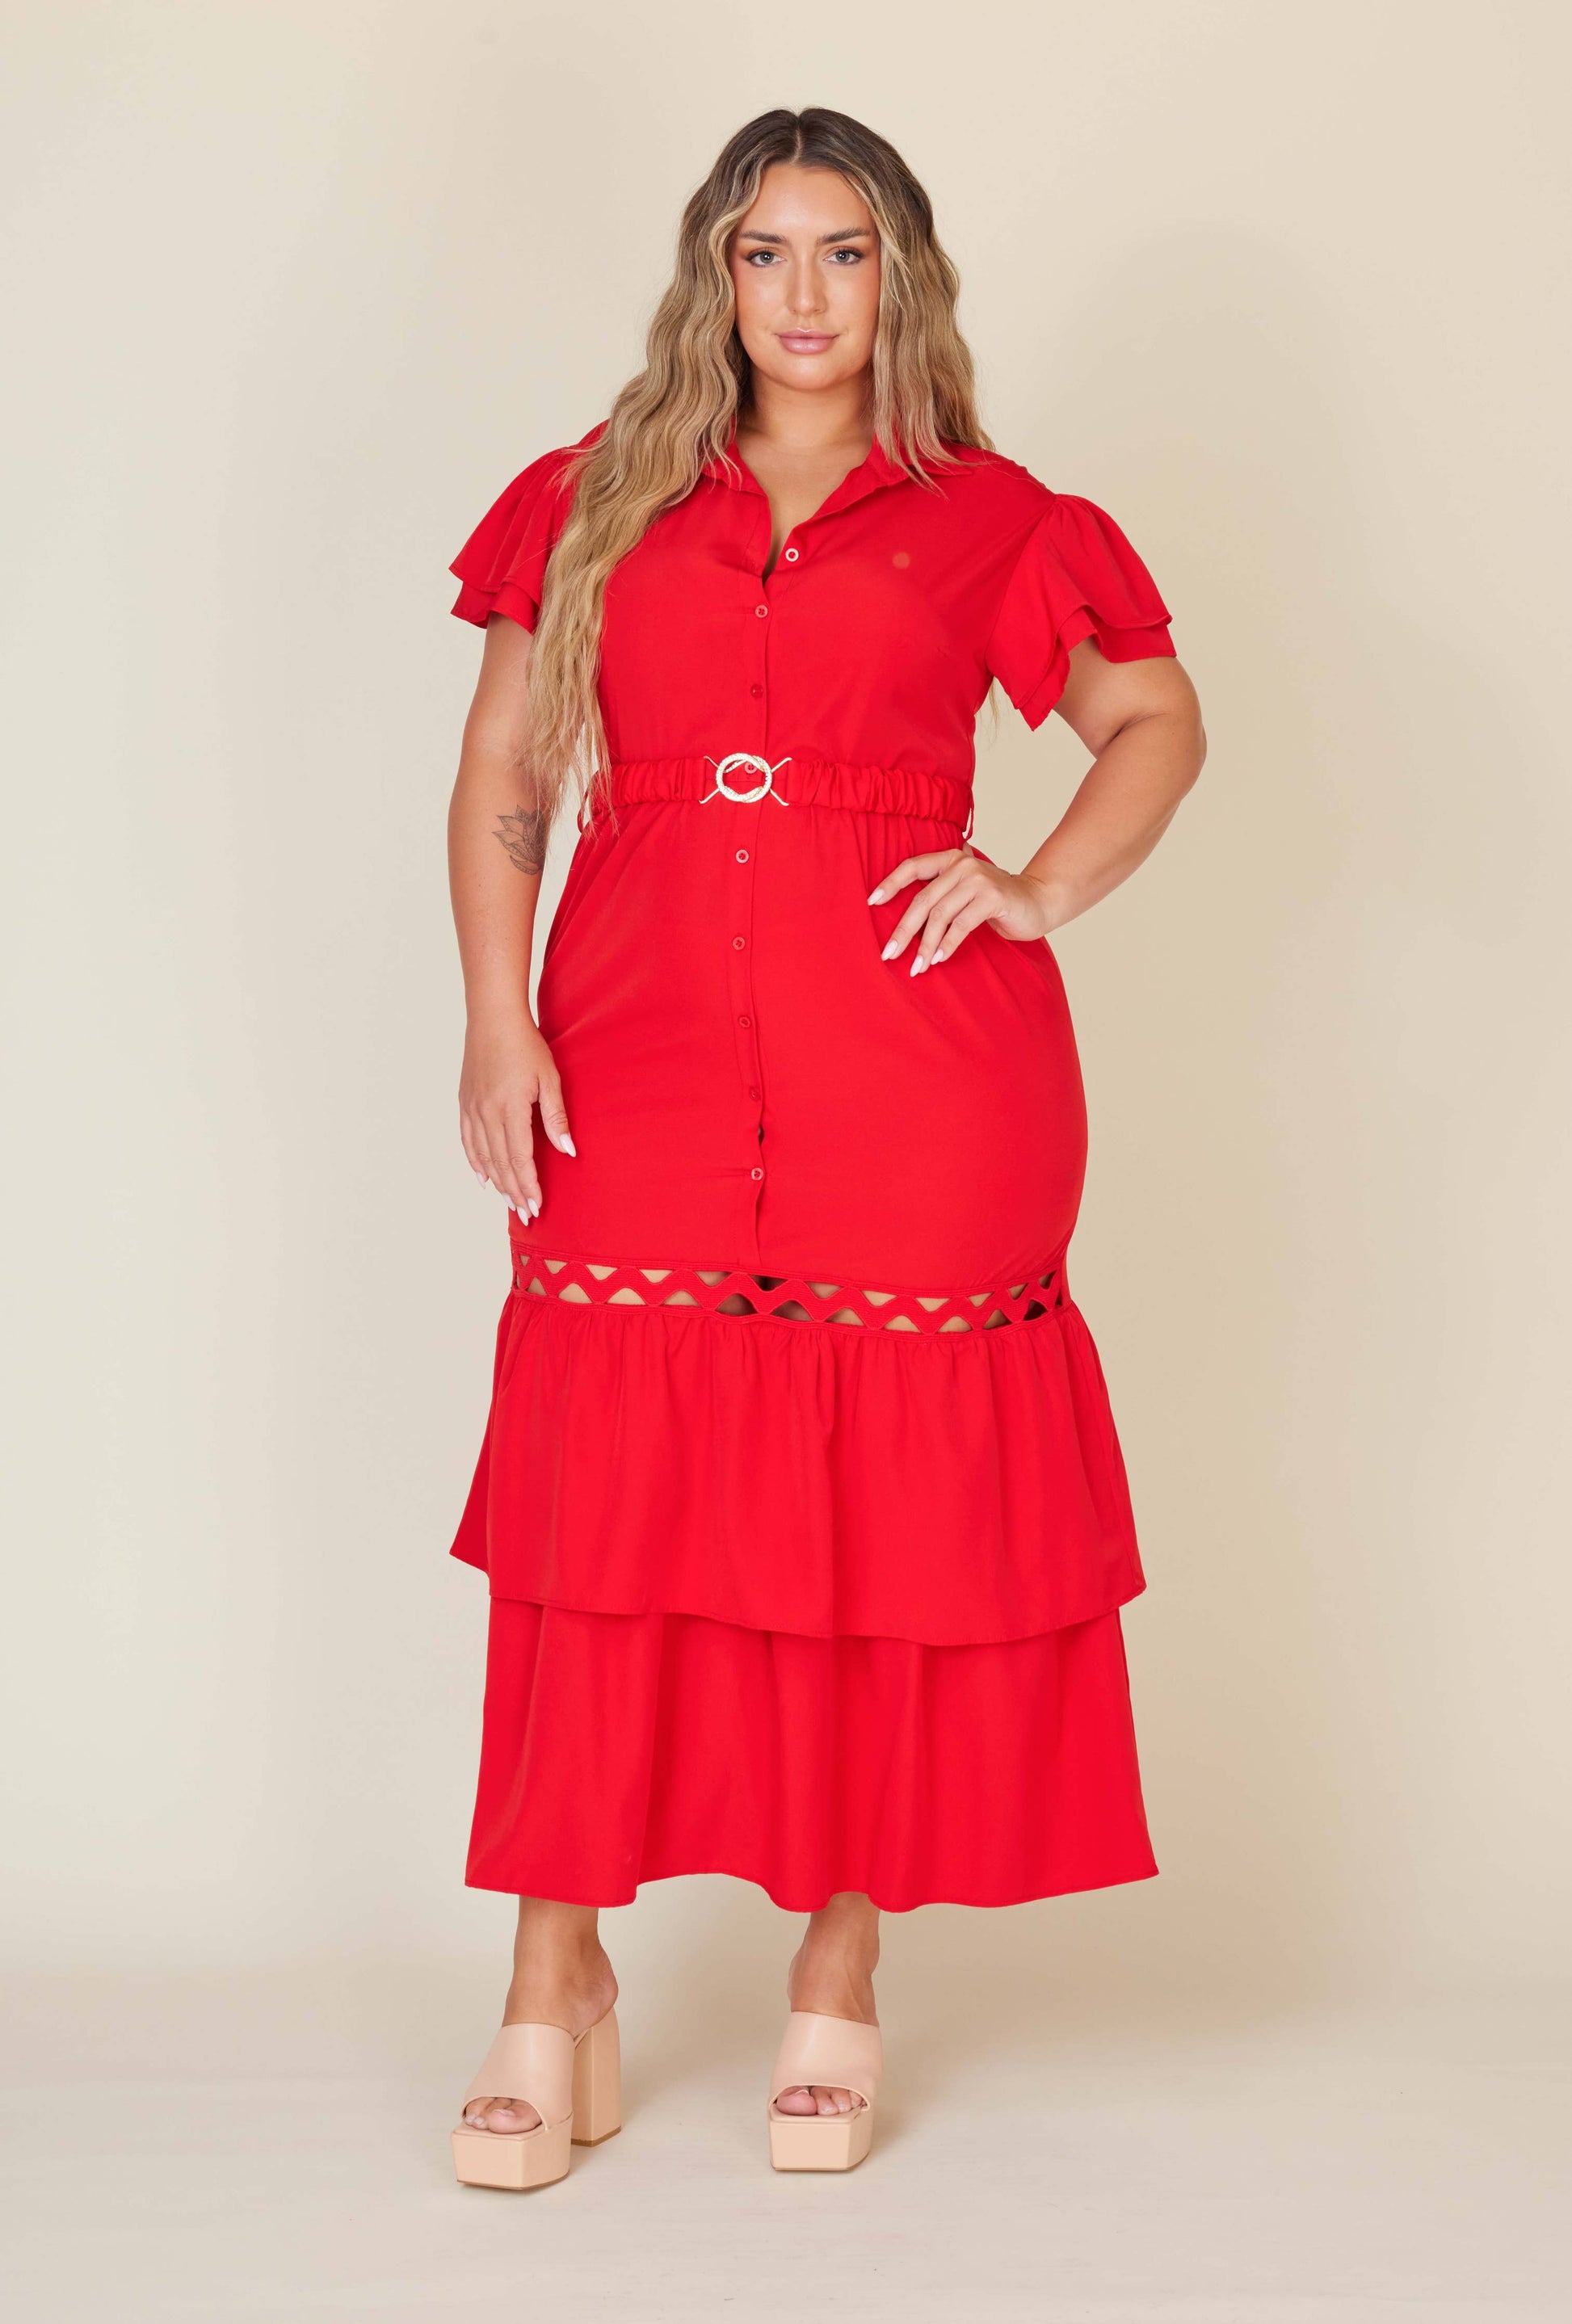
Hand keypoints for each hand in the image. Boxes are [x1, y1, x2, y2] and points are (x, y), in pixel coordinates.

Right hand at [459, 1008, 574, 1218]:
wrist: (493, 1017)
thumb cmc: (526, 1045)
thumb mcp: (549, 1079)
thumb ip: (556, 1118)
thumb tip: (568, 1152)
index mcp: (510, 1108)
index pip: (520, 1158)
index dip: (529, 1185)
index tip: (537, 1206)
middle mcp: (487, 1113)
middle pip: (501, 1163)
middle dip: (515, 1191)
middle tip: (526, 1214)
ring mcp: (472, 1109)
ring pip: (484, 1156)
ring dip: (497, 1182)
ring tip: (509, 1202)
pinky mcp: (465, 1102)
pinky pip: (468, 1141)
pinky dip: (476, 1161)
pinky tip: (484, 1177)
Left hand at [867, 847, 1055, 974]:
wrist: (1038, 901)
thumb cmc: (995, 901)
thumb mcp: (965, 891)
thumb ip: (941, 893)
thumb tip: (904, 918)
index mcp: (951, 859)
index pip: (913, 867)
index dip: (890, 884)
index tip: (871, 903)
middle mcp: (962, 864)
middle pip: (923, 899)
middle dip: (904, 930)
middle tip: (889, 953)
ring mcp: (978, 880)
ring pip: (941, 915)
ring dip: (926, 945)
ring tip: (917, 966)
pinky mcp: (993, 897)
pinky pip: (962, 924)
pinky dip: (948, 944)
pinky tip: (940, 959)